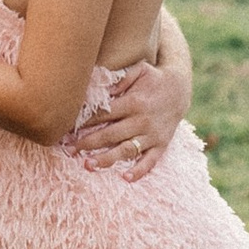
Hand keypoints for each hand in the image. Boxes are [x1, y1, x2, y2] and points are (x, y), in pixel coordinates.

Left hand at [65, 57, 186, 178]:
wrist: (181, 89)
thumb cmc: (153, 78)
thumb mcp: (139, 70)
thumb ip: (120, 79)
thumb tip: (102, 91)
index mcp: (134, 102)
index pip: (104, 114)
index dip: (85, 121)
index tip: (67, 127)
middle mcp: (142, 121)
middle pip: (110, 135)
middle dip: (87, 143)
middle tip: (68, 150)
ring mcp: (152, 135)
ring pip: (126, 150)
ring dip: (107, 159)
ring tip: (88, 165)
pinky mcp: (161, 145)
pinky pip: (150, 161)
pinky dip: (139, 171)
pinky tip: (125, 178)